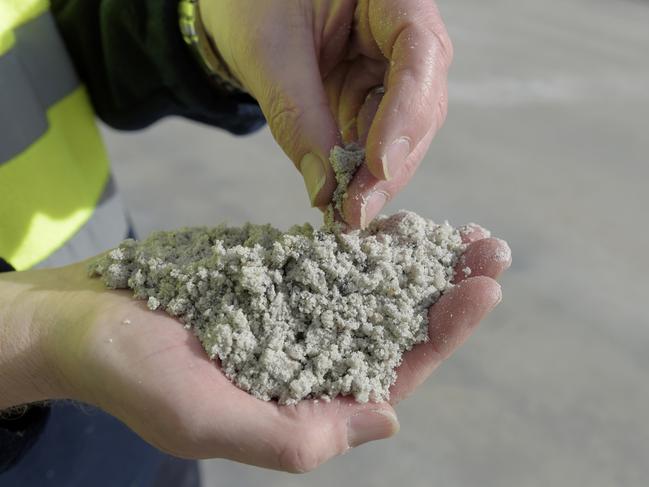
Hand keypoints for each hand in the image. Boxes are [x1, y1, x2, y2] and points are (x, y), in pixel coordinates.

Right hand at [0, 228, 508, 472]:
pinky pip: (336, 261)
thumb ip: (297, 434)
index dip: (443, 334)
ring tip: (465, 230)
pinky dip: (369, 244)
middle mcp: (313, 360)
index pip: (394, 372)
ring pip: (374, 291)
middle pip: (396, 327)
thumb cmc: (136, 379)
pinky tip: (403, 222)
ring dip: (419, 261)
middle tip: (492, 248)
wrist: (86, 323)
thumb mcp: (211, 420)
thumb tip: (389, 420)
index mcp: (308, 404)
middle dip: (446, 290)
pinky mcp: (277, 279)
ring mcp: (298, 315)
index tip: (482, 289)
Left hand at [199, 0, 452, 227]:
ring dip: (376, 178)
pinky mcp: (370, 96)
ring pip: (403, 132)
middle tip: (358, 212)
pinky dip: (359, 171)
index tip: (379, 166)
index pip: (419, 53)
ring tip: (347, 214)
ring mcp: (390, 69)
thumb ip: (298, 116)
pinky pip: (374, 139)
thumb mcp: (268, 51)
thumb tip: (325, 192)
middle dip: (390, 164)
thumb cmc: (250, 1)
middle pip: (421, 103)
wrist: (237, 3)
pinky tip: (344, 199)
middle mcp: (403, 33)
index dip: (405, 113)